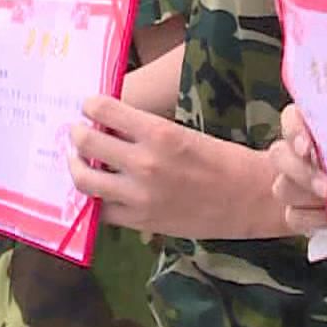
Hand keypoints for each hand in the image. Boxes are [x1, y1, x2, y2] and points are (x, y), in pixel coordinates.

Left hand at [68, 95, 279, 239]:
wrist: (250, 198)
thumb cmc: (222, 159)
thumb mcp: (182, 133)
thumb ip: (144, 130)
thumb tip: (109, 125)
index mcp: (159, 133)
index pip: (104, 110)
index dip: (91, 106)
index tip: (89, 106)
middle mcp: (144, 163)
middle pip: (86, 143)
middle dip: (77, 133)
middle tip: (78, 131)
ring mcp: (140, 195)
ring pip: (84, 180)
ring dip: (76, 166)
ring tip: (78, 161)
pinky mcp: (141, 221)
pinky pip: (101, 211)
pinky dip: (95, 199)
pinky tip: (98, 190)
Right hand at [269, 105, 326, 235]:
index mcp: (311, 128)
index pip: (291, 119)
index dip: (294, 131)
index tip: (306, 147)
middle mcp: (295, 153)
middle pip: (279, 155)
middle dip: (302, 171)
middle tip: (325, 187)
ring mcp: (291, 183)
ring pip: (283, 188)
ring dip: (307, 196)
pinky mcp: (295, 211)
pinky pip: (293, 215)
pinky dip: (312, 218)